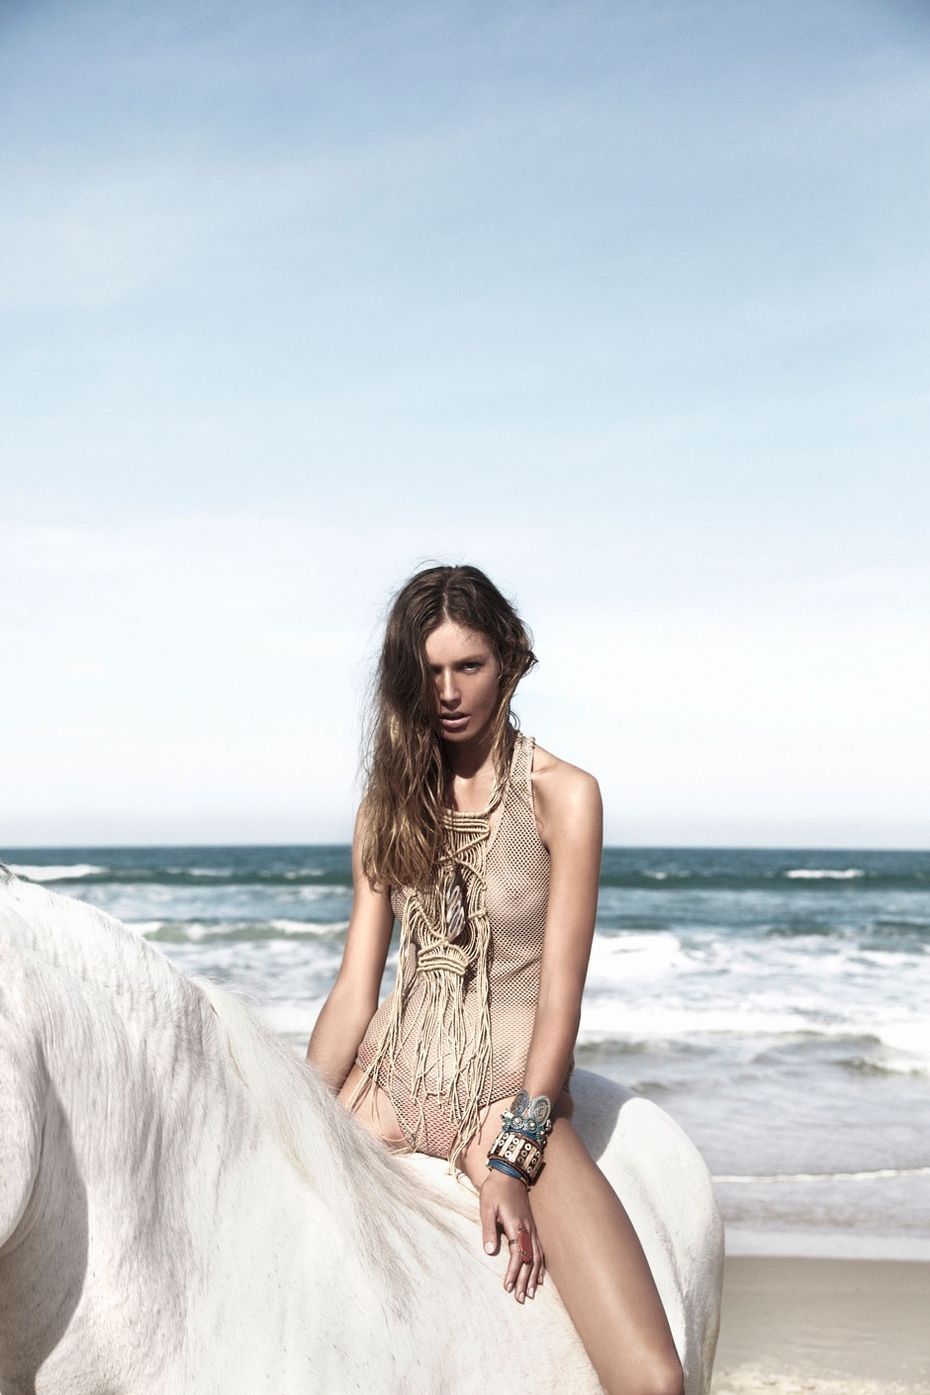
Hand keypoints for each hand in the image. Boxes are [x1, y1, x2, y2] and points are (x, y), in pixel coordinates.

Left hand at [479, 1169, 544, 1302]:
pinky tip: (540, 1276)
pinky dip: (541, 1265)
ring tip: (531, 1293)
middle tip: (520, 1298)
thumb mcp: (487, 1207)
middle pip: (530, 1260)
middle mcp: (528, 1229)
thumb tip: (490, 1251)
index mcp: (516, 1225)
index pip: (518, 1255)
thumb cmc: (495, 1189)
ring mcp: (532, 1228)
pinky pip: (540, 1250)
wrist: (509, 1172)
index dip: (513, 1272)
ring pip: (537, 1257)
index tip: (507, 1287)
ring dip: (534, 1276)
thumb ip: (489, 1229)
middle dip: (525, 1280)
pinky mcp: (532, 1226)